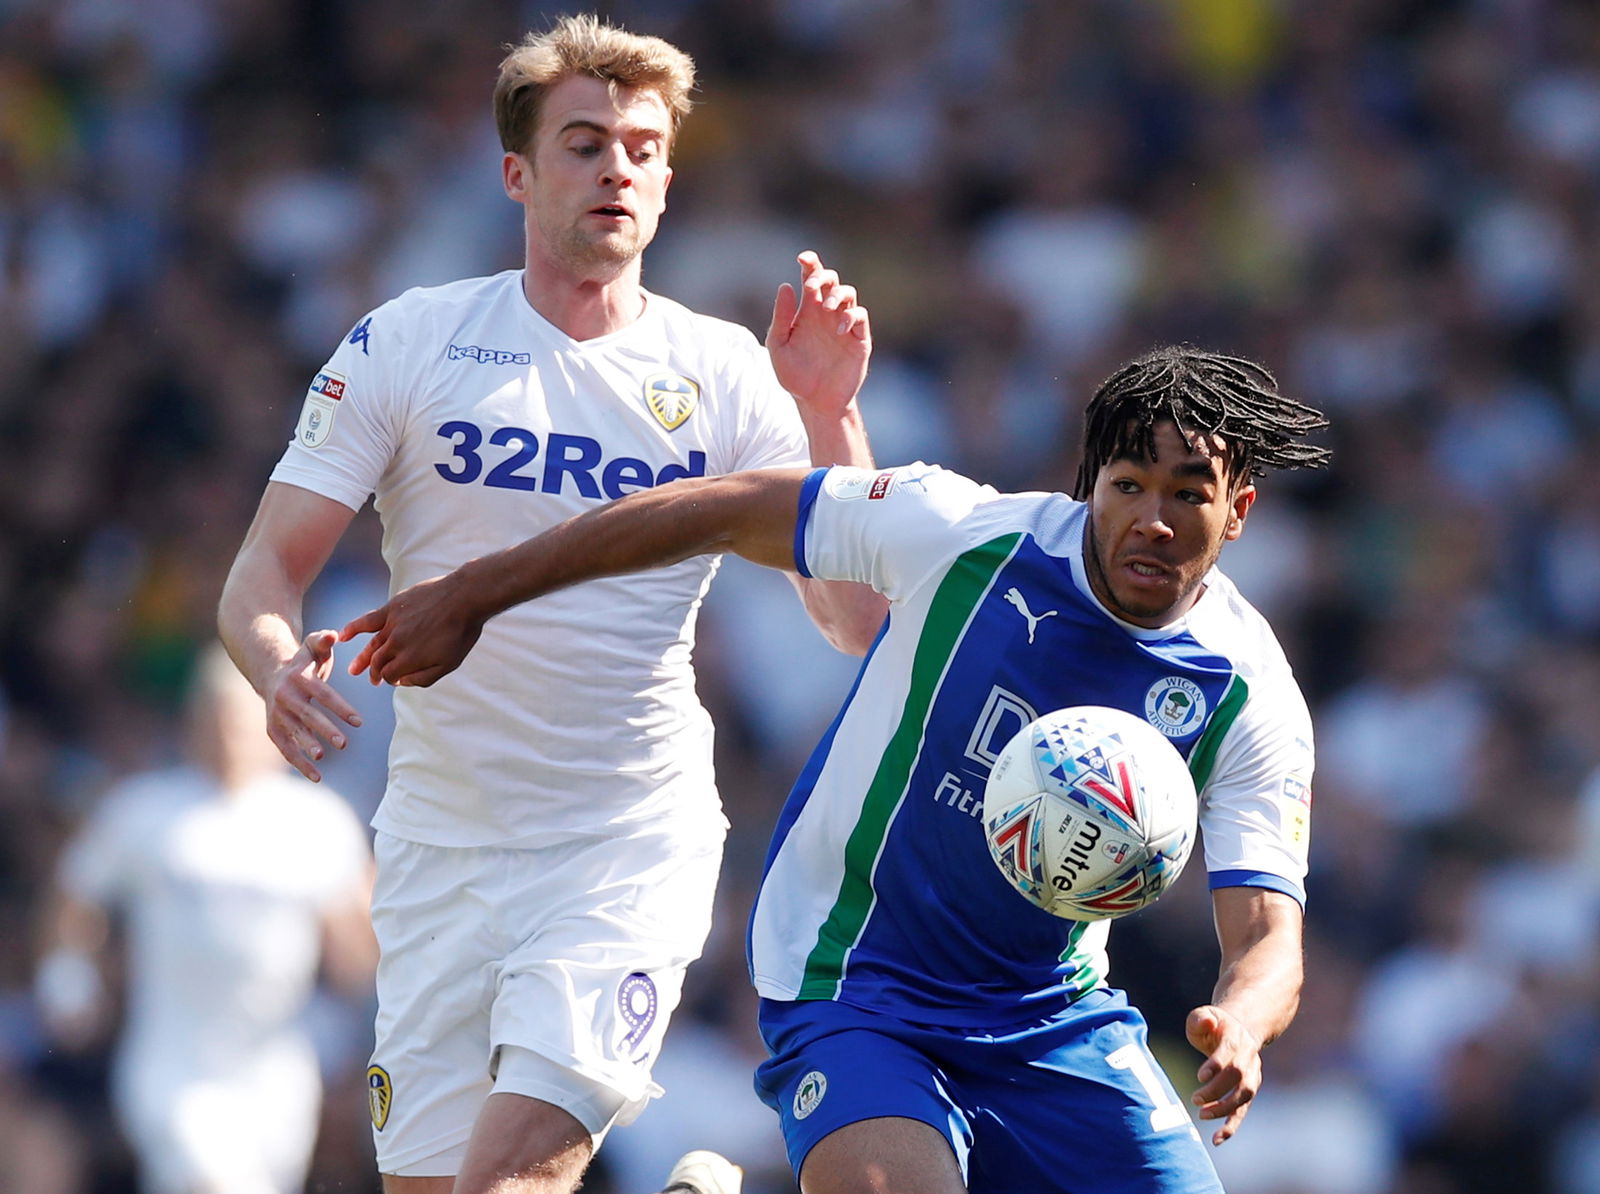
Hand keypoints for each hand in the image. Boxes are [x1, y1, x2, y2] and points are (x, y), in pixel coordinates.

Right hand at [264, 629, 361, 782]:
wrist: (270, 672)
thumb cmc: (302, 662)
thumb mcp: (312, 647)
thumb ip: (323, 640)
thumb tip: (334, 634)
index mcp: (298, 678)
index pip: (323, 694)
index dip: (340, 707)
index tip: (359, 721)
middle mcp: (285, 697)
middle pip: (308, 715)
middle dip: (325, 730)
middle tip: (344, 743)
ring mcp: (277, 715)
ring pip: (294, 733)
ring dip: (308, 747)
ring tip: (323, 758)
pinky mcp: (273, 729)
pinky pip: (286, 749)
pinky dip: (299, 764)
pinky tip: (317, 777)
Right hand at [340, 572, 484, 688]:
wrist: (464, 597)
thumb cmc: (460, 633)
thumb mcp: (449, 664)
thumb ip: (423, 678)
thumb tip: (401, 682)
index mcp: (409, 659)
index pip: (388, 675)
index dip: (389, 680)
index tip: (394, 680)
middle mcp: (396, 643)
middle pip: (377, 662)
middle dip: (374, 673)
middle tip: (372, 680)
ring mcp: (392, 625)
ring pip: (372, 645)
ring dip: (363, 659)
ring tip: (354, 670)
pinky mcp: (392, 608)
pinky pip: (367, 620)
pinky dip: (353, 628)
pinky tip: (343, 636)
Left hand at [767, 250, 870, 419]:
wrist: (816, 402)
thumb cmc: (795, 376)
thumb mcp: (779, 347)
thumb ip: (781, 318)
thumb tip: (786, 286)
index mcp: (807, 311)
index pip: (810, 278)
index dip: (810, 264)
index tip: (802, 258)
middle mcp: (827, 314)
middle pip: (831, 280)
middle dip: (823, 276)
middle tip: (811, 287)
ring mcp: (844, 325)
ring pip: (848, 293)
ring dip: (837, 294)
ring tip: (825, 308)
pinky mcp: (858, 339)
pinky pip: (860, 316)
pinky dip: (850, 315)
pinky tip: (837, 328)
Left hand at [1185, 1003, 1263, 1144]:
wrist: (1239, 1029)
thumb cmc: (1214, 1024)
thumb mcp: (1204, 1015)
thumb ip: (1200, 1019)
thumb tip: (1207, 1021)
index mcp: (1236, 1038)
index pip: (1229, 1054)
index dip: (1216, 1066)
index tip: (1200, 1076)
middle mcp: (1248, 1058)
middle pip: (1237, 1077)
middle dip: (1216, 1090)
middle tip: (1195, 1099)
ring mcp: (1251, 1076)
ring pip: (1244, 1096)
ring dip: (1225, 1109)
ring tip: (1202, 1115)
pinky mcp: (1248, 1090)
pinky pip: (1242, 1111)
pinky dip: (1231, 1126)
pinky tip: (1217, 1139)